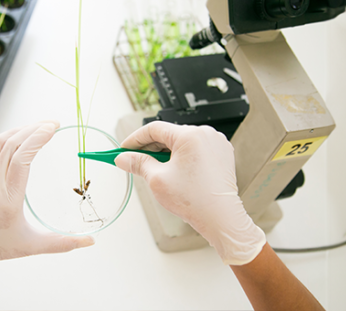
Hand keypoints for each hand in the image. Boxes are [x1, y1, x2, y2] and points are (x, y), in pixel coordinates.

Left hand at [0, 121, 94, 291]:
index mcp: (8, 199)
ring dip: (21, 129)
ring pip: (0, 142)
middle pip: (11, 144)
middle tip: (54, 123)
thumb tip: (90, 242)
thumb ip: (63, 244)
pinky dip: (10, 136)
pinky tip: (23, 135)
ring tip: (41, 126)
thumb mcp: (32, 247)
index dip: (36, 140)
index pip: (21, 160)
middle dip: (33, 129)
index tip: (52, 129)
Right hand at [114, 121, 264, 264]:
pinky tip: (173, 171)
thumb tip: (123, 158)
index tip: (125, 148)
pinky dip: (182, 156)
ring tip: (155, 169)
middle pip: (169, 134)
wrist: (220, 217)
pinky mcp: (221, 154)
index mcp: (191, 135)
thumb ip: (138, 163)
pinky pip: (196, 149)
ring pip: (182, 142)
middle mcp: (206, 134)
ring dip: (166, 152)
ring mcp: (216, 143)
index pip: (155, 128)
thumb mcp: (157, 179)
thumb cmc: (195, 200)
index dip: (135, 139)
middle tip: (135, 160)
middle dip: (150, 147)